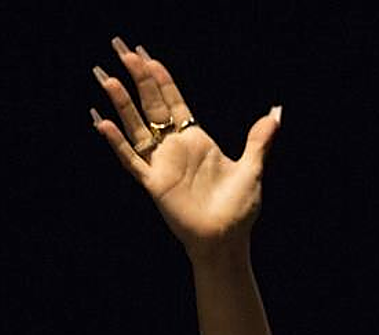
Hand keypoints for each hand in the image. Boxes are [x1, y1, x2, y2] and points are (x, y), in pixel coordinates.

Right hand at [91, 36, 279, 259]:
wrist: (228, 240)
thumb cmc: (239, 209)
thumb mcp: (252, 169)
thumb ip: (259, 140)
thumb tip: (275, 113)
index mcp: (197, 141)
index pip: (174, 103)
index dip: (161, 80)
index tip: (147, 57)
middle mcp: (176, 149)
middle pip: (153, 107)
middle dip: (138, 79)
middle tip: (122, 50)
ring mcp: (162, 165)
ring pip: (136, 127)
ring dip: (122, 104)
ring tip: (106, 77)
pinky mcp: (154, 184)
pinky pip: (131, 160)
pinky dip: (117, 142)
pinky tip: (103, 123)